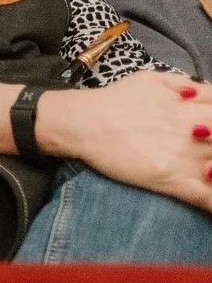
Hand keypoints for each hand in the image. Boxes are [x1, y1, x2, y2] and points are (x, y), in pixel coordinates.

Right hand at [39, 71, 211, 213]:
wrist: (83, 122)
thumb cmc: (115, 100)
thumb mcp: (152, 80)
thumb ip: (185, 85)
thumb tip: (203, 94)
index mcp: (191, 109)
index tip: (210, 130)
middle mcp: (193, 133)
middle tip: (206, 151)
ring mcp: (183, 158)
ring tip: (206, 170)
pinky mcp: (169, 180)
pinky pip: (204, 197)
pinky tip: (210, 203)